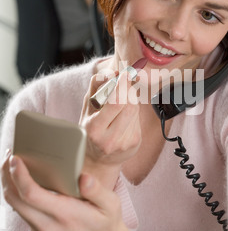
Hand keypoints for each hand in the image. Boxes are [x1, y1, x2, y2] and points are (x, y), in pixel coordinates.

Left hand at [1, 151, 148, 230]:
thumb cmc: (107, 225)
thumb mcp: (111, 206)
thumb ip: (97, 191)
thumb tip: (83, 177)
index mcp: (65, 215)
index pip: (31, 194)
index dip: (19, 175)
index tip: (15, 158)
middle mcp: (48, 225)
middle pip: (14, 199)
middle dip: (6, 175)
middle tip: (10, 155)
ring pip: (15, 206)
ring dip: (9, 184)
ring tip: (13, 165)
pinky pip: (22, 212)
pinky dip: (18, 194)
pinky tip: (24, 182)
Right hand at [80, 70, 141, 189]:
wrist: (97, 159)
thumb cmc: (90, 127)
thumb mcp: (87, 107)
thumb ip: (97, 87)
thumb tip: (114, 72)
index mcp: (94, 128)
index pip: (115, 103)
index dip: (123, 86)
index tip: (125, 73)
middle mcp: (109, 139)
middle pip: (129, 105)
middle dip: (128, 90)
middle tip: (126, 80)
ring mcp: (124, 143)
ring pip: (135, 111)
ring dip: (130, 100)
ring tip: (121, 100)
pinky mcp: (135, 144)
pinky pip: (137, 119)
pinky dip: (132, 112)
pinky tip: (123, 116)